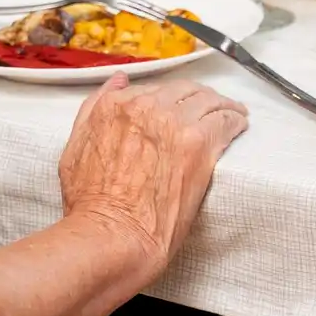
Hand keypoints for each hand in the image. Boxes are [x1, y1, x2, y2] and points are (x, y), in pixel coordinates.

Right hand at [59, 74, 248, 274]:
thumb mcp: (75, 148)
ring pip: (209, 100)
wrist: (112, 234)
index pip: (154, 90)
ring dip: (221, 105)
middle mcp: (146, 106)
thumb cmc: (90, 204)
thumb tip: (118, 81)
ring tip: (232, 113)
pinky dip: (235, 120)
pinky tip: (239, 125)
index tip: (179, 109)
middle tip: (210, 108)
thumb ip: (95, 108)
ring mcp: (174, 123)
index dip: (170, 100)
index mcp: (116, 105)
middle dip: (198, 98)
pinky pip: (226, 120)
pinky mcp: (199, 143)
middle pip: (184, 90)